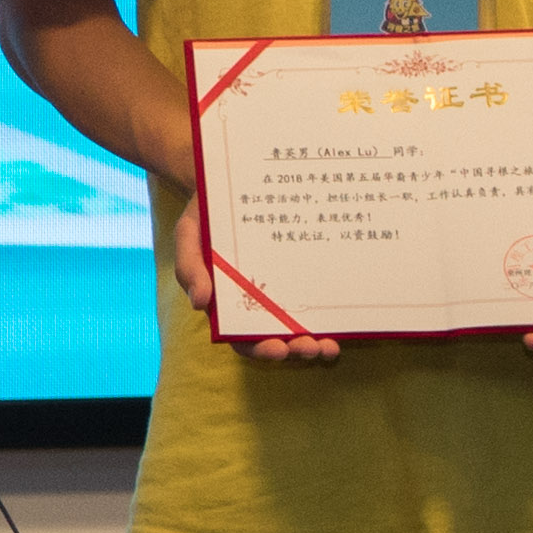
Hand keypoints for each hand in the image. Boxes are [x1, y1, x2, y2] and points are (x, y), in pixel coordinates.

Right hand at [179, 192, 340, 365]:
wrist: (233, 183)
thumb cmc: (206, 213)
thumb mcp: (189, 234)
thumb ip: (190, 267)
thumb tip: (199, 303)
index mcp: (228, 300)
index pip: (241, 336)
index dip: (260, 348)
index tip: (278, 350)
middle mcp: (257, 301)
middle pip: (275, 337)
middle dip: (295, 349)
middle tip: (313, 348)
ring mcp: (282, 289)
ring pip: (299, 326)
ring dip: (315, 342)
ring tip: (329, 347)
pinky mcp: (302, 273)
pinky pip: (316, 299)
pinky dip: (329, 314)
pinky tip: (343, 318)